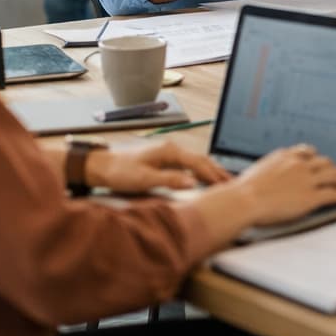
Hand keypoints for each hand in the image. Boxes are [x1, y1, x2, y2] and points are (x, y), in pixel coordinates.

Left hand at [86, 141, 231, 193]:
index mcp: (170, 152)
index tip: (227, 186)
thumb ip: (169, 180)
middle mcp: (172, 149)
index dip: (214, 175)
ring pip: (196, 162)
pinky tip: (202, 179)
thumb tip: (192, 183)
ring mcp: (168, 154)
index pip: (200, 164)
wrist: (101, 166)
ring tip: (224, 182)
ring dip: (210, 171)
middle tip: (234, 184)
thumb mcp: (144, 179)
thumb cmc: (120, 172)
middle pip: (202, 160)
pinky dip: (200, 172)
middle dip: (218, 172)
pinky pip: (188, 165)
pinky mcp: (164, 159)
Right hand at [236, 144, 335, 225]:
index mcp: (284, 156)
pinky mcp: (310, 196)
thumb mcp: (256, 171)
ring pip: (333, 175)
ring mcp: (306, 180)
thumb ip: (268, 170)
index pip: (307, 152)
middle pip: (324, 162)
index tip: (320, 163)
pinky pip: (333, 193)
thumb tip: (268, 177)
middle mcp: (298, 164)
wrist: (244, 200)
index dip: (316, 158)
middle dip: (333, 169)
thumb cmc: (242, 191)